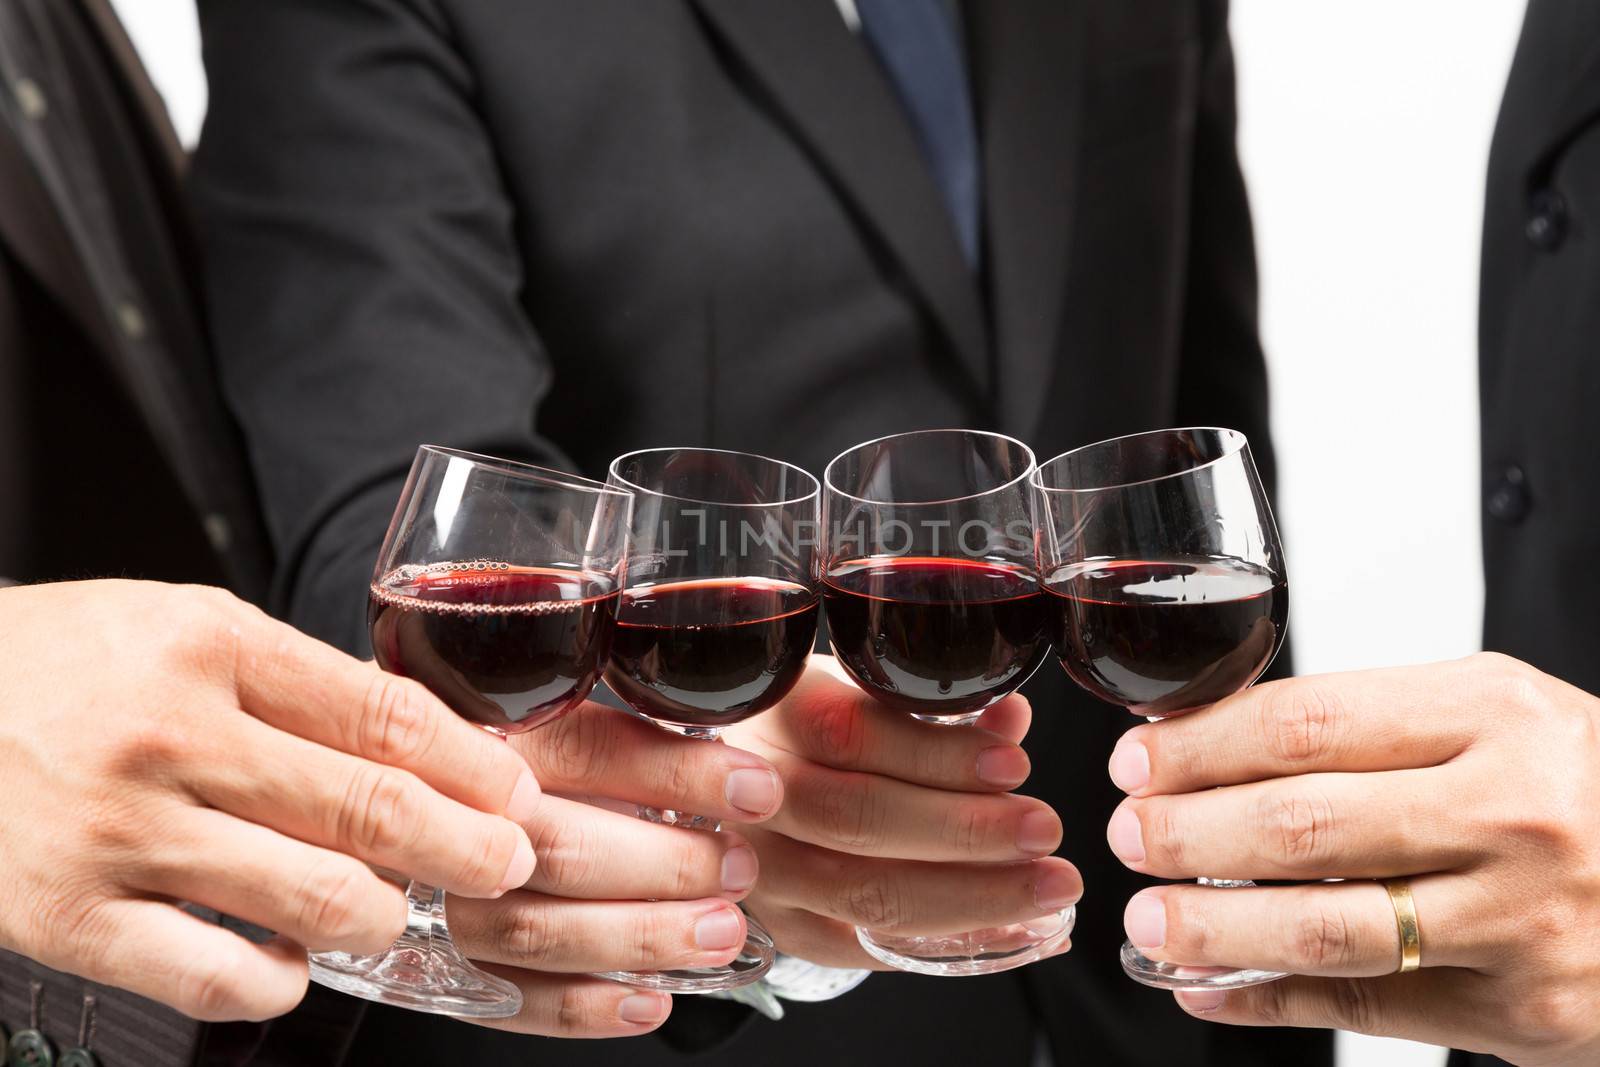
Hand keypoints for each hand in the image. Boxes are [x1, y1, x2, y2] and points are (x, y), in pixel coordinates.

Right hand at [0, 581, 537, 1020]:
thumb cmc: (68, 664)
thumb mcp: (184, 627)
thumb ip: (297, 681)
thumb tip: (427, 743)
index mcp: (211, 645)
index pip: (385, 715)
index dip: (475, 769)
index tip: (518, 797)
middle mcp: (172, 737)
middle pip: (368, 809)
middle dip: (467, 849)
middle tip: (508, 865)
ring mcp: (119, 834)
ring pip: (314, 899)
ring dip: (383, 917)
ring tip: (395, 909)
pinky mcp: (70, 919)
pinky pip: (219, 978)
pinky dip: (283, 981)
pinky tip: (295, 962)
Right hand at [442, 699, 785, 1036]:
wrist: (379, 824)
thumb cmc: (494, 777)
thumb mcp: (550, 730)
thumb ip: (621, 743)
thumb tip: (733, 772)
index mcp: (490, 739)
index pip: (592, 749)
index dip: (682, 774)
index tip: (755, 790)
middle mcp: (456, 817)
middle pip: (565, 845)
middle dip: (668, 866)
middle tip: (738, 870)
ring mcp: (438, 899)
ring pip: (540, 929)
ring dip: (643, 937)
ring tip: (718, 933)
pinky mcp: (437, 968)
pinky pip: (515, 999)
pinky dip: (591, 1009)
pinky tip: (652, 1000)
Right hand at [722, 656, 1080, 968]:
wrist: (738, 791)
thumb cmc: (814, 731)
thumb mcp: (859, 694)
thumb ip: (928, 708)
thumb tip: (1008, 720)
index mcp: (773, 714)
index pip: (851, 733)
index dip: (935, 753)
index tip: (1013, 763)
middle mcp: (749, 795)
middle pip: (857, 818)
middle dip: (964, 830)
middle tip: (1044, 830)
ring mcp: (760, 870)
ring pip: (864, 893)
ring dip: (970, 895)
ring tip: (1047, 886)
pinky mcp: (784, 927)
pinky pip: (866, 949)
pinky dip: (945, 942)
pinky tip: (1011, 929)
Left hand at [1105, 653, 1599, 1065]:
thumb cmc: (1578, 788)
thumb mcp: (1494, 716)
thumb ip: (1369, 724)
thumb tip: (1207, 744)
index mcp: (1493, 716)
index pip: (1305, 724)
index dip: (1199, 747)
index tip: (1139, 762)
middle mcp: (1512, 812)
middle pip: (1300, 824)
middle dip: (1186, 832)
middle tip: (1130, 834)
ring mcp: (1520, 919)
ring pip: (1325, 927)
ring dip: (1212, 927)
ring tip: (1149, 916)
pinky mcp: (1524, 1010)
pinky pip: (1365, 1008)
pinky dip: (1266, 1000)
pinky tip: (1207, 988)